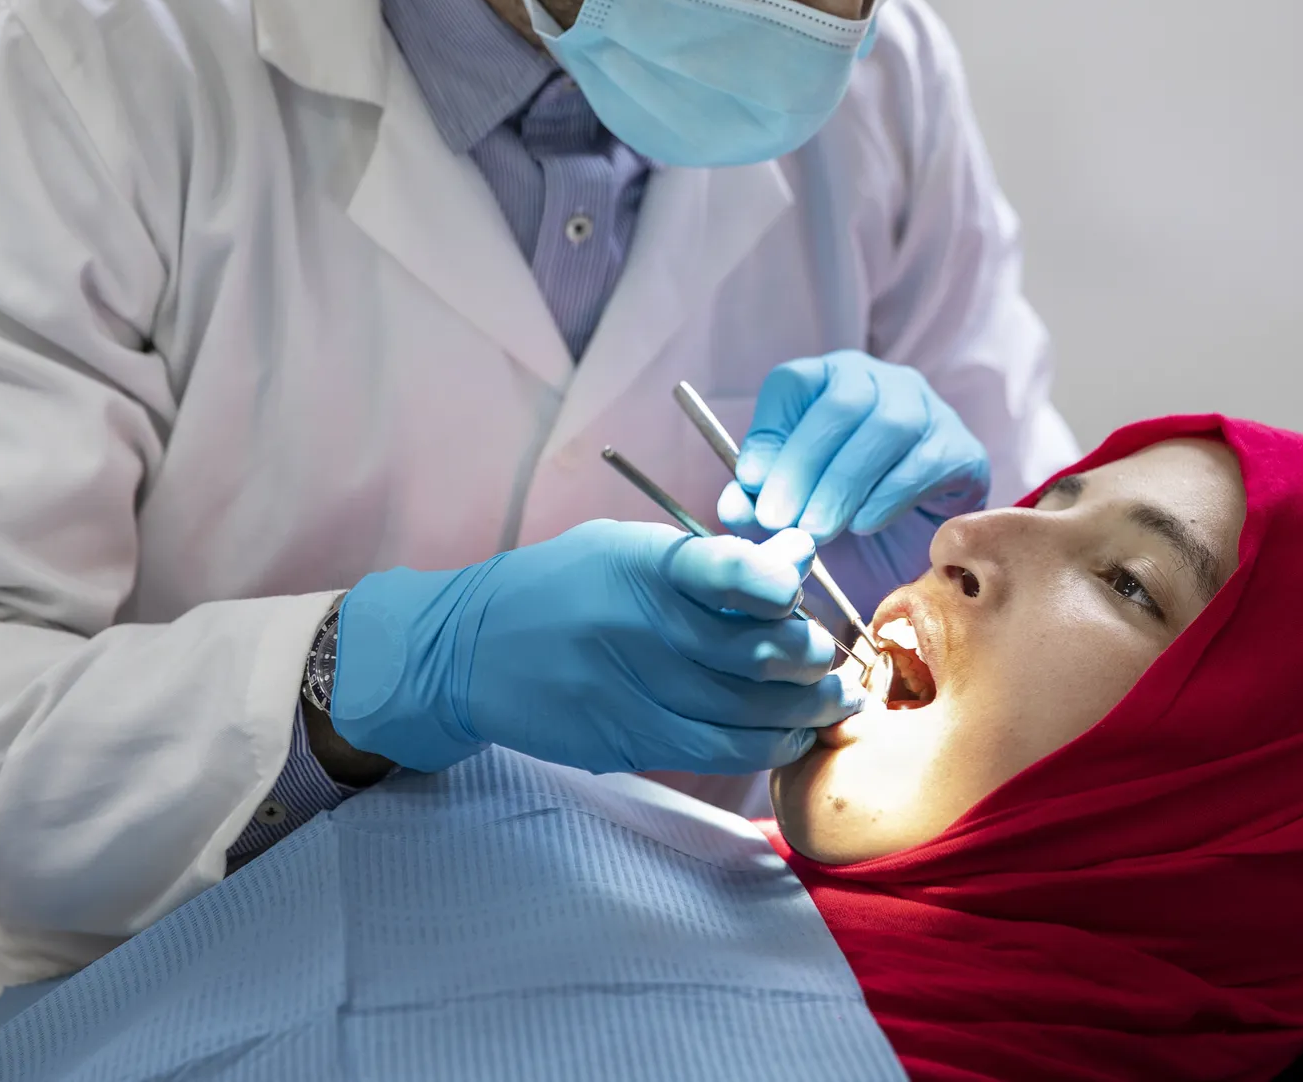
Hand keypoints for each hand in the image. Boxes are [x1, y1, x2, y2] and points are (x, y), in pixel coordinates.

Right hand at [328, 521, 863, 774]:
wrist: (467, 651)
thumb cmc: (564, 586)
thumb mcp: (629, 549)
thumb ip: (715, 559)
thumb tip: (800, 556)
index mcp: (636, 565)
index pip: (716, 570)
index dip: (772, 581)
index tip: (797, 587)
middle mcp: (634, 629)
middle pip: (747, 654)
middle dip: (809, 660)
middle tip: (835, 660)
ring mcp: (626, 693)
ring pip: (742, 715)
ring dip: (802, 712)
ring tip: (833, 703)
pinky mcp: (622, 740)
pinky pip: (713, 752)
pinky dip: (764, 746)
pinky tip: (788, 736)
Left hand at [717, 351, 989, 543]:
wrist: (909, 554)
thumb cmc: (841, 517)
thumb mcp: (793, 509)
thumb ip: (759, 502)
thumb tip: (734, 504)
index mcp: (830, 381)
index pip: (795, 383)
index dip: (770, 432)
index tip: (748, 483)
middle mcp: (882, 382)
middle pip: (842, 403)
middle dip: (804, 464)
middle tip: (779, 518)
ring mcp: (929, 410)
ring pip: (887, 427)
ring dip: (844, 483)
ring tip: (816, 529)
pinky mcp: (963, 450)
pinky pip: (927, 462)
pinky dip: (889, 495)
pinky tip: (863, 524)